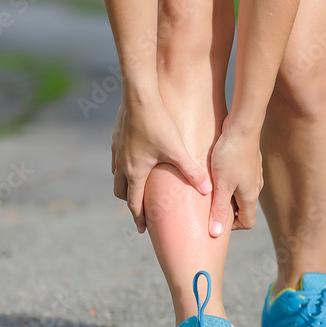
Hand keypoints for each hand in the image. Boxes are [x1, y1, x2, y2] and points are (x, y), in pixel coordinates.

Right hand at [111, 93, 211, 232]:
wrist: (138, 97)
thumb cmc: (158, 124)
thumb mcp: (177, 150)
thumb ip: (192, 171)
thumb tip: (208, 190)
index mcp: (135, 172)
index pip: (134, 203)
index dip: (139, 217)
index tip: (143, 230)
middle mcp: (121, 164)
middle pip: (121, 191)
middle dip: (130, 202)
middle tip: (139, 211)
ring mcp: (116, 150)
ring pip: (116, 175)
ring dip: (125, 184)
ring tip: (136, 188)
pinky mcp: (116, 137)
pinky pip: (117, 159)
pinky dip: (123, 166)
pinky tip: (134, 160)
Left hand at [208, 126, 263, 236]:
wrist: (242, 127)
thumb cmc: (230, 155)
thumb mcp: (221, 185)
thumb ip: (218, 209)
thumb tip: (215, 234)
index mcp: (250, 197)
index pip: (247, 223)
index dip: (232, 225)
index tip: (215, 218)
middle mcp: (256, 188)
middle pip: (245, 209)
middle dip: (229, 211)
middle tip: (211, 204)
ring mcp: (254, 175)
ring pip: (243, 193)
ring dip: (229, 195)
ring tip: (213, 187)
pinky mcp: (250, 164)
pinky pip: (242, 180)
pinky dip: (231, 182)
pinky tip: (218, 171)